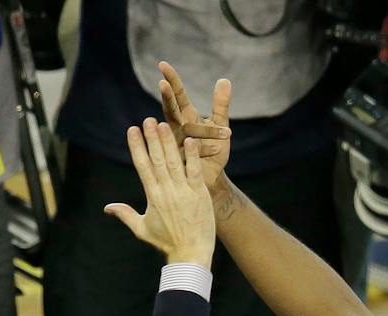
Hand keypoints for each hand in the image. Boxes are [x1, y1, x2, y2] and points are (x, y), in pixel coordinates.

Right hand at [105, 118, 214, 266]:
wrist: (190, 254)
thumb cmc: (166, 242)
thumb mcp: (142, 229)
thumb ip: (125, 215)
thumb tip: (107, 208)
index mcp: (152, 196)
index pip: (142, 166)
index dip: (137, 147)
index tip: (132, 130)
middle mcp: (166, 191)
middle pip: (157, 159)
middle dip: (151, 138)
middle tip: (148, 120)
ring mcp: (183, 191)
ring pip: (173, 161)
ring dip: (168, 142)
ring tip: (163, 124)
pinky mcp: (199, 193)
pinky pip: (194, 170)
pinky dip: (192, 155)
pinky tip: (189, 139)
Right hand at [158, 64, 231, 192]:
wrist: (213, 177)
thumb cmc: (214, 150)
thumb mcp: (221, 125)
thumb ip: (221, 105)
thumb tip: (225, 80)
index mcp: (185, 116)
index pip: (177, 95)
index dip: (171, 80)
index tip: (162, 64)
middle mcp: (177, 128)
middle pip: (170, 110)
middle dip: (167, 97)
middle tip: (162, 83)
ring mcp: (177, 145)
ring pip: (186, 133)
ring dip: (200, 130)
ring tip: (216, 129)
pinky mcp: (182, 162)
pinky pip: (191, 153)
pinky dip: (205, 150)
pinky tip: (218, 149)